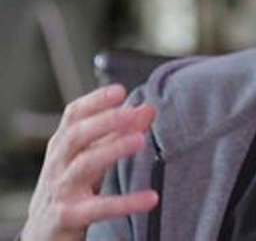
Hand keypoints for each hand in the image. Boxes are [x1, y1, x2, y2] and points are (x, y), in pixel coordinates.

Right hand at [21, 85, 158, 240]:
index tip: (120, 90)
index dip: (95, 101)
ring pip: (84, 165)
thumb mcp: (92, 157)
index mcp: (63, 145)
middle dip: (104, 121)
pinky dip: (125, 203)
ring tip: (140, 140)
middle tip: (132, 112)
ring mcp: (61, 190)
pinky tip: (151, 198)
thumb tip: (148, 108)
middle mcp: (58, 163)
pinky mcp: (68, 217)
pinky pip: (98, 208)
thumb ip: (118, 133)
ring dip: (112, 150)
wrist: (42, 234)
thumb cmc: (71, 187)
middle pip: (77, 136)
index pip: (74, 115)